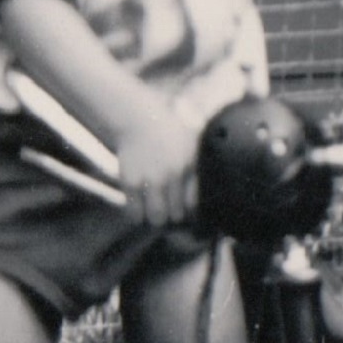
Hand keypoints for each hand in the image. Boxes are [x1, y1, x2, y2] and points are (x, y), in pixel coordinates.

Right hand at [113, 98, 199, 227]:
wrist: (139, 121)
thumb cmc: (170, 137)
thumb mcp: (192, 147)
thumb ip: (199, 171)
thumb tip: (211, 201)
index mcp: (190, 165)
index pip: (193, 205)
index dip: (190, 215)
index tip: (185, 215)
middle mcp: (172, 174)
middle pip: (176, 216)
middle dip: (173, 220)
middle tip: (168, 214)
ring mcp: (151, 179)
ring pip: (156, 220)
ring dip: (156, 220)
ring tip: (155, 212)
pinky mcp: (131, 182)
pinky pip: (135, 215)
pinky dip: (138, 216)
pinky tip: (140, 207)